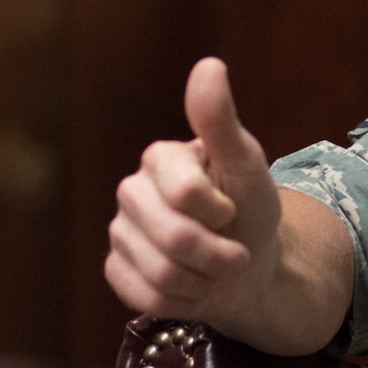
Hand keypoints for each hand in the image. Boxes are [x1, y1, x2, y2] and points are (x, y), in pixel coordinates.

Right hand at [106, 57, 284, 336]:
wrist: (250, 270)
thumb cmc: (251, 211)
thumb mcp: (247, 165)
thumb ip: (221, 120)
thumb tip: (208, 65)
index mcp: (160, 159)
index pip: (185, 192)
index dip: (220, 210)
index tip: (232, 209)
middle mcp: (132, 191)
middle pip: (174, 237)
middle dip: (217, 254)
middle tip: (234, 251)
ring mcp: (120, 233)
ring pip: (161, 273)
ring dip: (205, 280)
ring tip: (214, 268)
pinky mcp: (116, 271)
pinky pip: (144, 296)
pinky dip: (183, 302)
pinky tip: (193, 287)